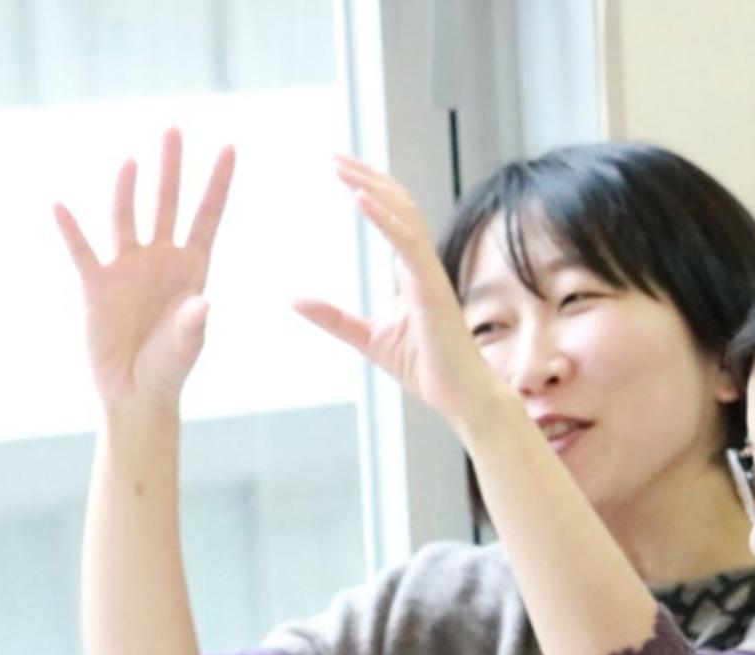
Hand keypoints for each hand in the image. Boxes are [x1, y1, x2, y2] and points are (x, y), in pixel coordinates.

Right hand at [56, 128, 234, 416]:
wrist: (136, 392)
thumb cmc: (170, 368)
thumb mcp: (187, 346)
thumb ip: (194, 325)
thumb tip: (203, 305)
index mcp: (193, 269)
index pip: (208, 216)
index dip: (218, 183)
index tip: (231, 146)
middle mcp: (160, 259)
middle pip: (167, 203)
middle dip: (173, 168)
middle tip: (175, 129)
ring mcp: (128, 268)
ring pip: (127, 218)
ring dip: (127, 190)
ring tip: (133, 161)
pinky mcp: (97, 285)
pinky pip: (82, 252)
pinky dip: (72, 231)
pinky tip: (60, 206)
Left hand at [294, 157, 515, 434]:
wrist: (461, 398)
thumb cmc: (427, 369)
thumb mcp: (368, 338)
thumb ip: (334, 318)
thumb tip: (293, 300)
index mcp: (412, 273)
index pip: (392, 216)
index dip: (367, 188)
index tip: (337, 168)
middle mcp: (423, 266)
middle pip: (399, 205)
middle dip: (367, 177)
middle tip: (333, 156)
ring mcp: (430, 275)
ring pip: (404, 216)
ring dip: (372, 187)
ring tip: (340, 167)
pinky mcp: (433, 290)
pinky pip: (408, 245)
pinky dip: (385, 218)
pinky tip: (360, 198)